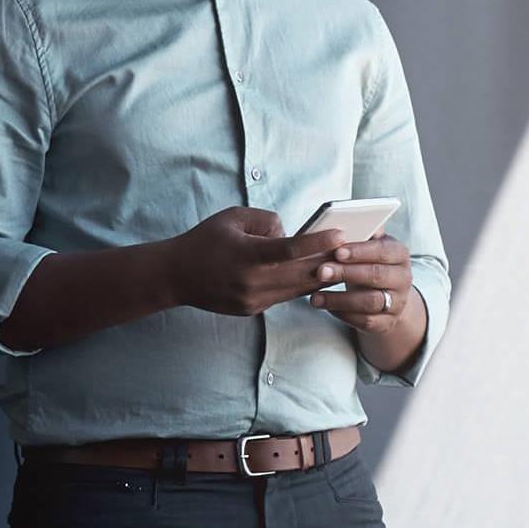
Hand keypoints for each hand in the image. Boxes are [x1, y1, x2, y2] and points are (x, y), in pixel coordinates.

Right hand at [155, 206, 348, 316]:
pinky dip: (299, 286)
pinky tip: (315, 277)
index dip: (318, 243)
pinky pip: (283, 297)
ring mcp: (252, 300)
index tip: (340, 235)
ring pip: (297, 290)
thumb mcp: (234, 217)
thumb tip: (292, 235)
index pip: (290, 250)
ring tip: (342, 265)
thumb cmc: (205, 240)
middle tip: (353, 252)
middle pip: (301, 274)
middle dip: (329, 262)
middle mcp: (251, 282)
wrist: (176, 276)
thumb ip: (267, 221)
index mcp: (246, 256)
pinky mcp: (252, 310)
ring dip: (320, 277)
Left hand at [308, 236, 419, 334]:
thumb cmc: (370, 263)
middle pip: (376, 275)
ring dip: (340, 299)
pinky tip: (326, 306)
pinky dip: (343, 314)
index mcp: (399, 254)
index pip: (383, 251)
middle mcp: (403, 278)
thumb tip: (344, 222)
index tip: (336, 251)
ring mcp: (397, 303)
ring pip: (369, 302)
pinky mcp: (387, 323)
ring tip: (315, 296)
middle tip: (320, 271)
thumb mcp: (369, 247)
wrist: (388, 295)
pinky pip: (365, 321)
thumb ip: (361, 235)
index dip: (360, 251)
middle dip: (346, 273)